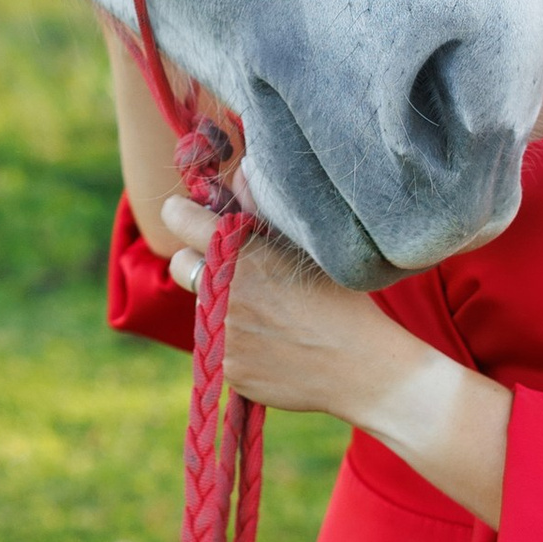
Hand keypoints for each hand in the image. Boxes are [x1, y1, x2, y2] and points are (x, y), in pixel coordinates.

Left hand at [157, 197, 511, 526]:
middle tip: (234, 268)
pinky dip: (236, 342)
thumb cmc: (342, 299)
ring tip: (266, 311)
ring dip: (219, 303)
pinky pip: (218, 345)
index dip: (183, 213)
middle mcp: (222, 292)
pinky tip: (273, 343)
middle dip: (199, 261)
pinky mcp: (227, 368)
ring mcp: (222, 334)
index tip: (189, 215)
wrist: (363, 368)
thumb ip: (261, 208)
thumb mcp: (305, 245)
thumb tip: (237, 172)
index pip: (179, 218)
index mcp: (241, 252)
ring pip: (200, 306)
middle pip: (180, 263)